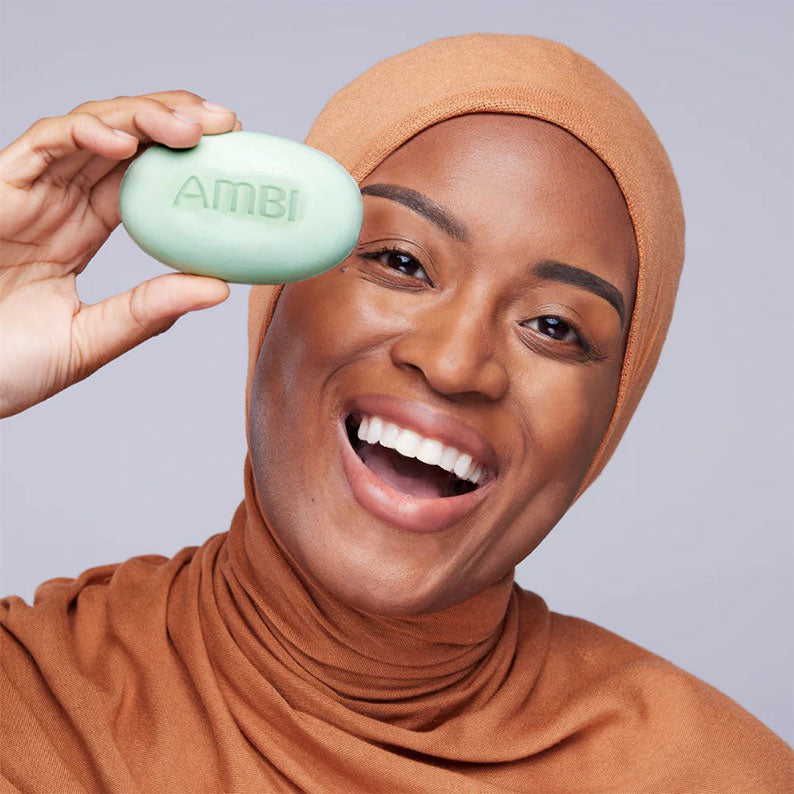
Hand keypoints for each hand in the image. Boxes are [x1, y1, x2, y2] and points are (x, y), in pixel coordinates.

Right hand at [0, 90, 240, 418]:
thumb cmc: (7, 364)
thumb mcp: (91, 339)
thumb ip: (147, 312)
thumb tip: (217, 287)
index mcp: (80, 231)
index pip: (142, 179)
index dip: (187, 161)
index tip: (236, 156)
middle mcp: (58, 203)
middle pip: (125, 142)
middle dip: (176, 122)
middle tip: (229, 124)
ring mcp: (29, 192)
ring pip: (91, 130)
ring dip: (143, 118)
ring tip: (192, 126)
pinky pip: (42, 144)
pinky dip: (84, 134)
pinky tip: (125, 143)